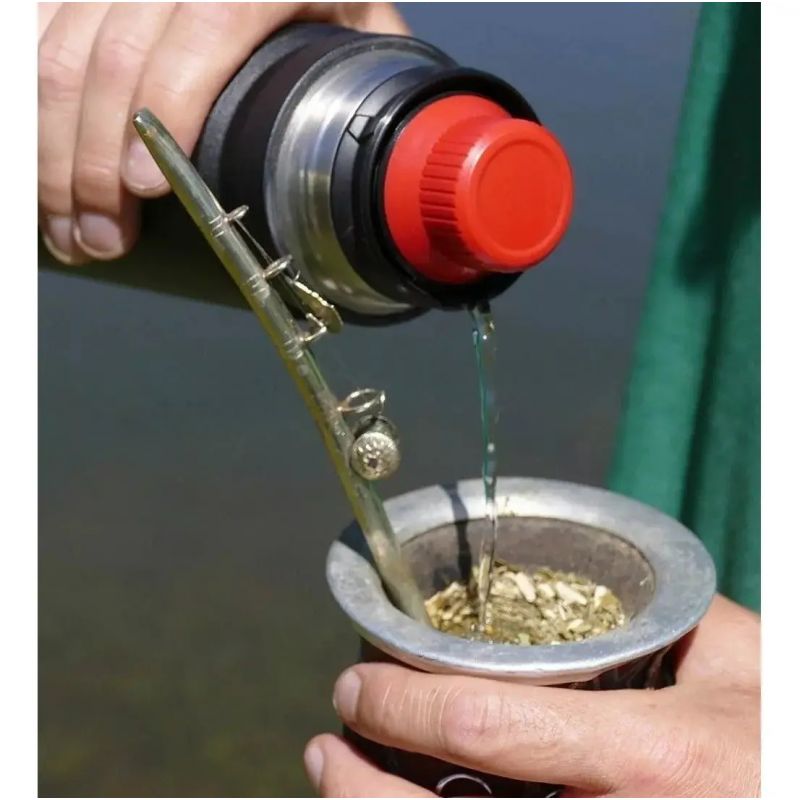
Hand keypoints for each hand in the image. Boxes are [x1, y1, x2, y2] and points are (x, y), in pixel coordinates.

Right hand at [38, 2, 407, 264]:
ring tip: (68, 230)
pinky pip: (31, 37)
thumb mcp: (368, 39)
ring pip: (54, 48)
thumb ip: (371, 89)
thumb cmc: (333, 7)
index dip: (168, 102)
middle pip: (112, 50)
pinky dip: (26, 113)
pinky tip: (37, 168)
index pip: (208, 19)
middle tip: (100, 242)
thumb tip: (398, 176)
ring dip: (48, 152)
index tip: (143, 191)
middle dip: (91, 163)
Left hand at [305, 595, 759, 796]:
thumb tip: (589, 593)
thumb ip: (663, 622)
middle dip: (359, 785)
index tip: (358, 683)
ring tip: (337, 784)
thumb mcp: (743, 664)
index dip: (400, 701)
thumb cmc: (783, 738)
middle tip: (326, 745)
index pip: (484, 723)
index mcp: (650, 756)